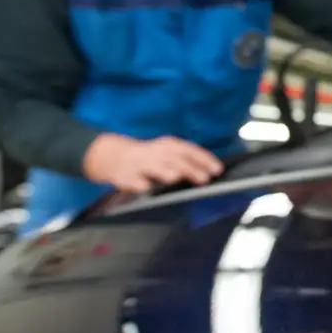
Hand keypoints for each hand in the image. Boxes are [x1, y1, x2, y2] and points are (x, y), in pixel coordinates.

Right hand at [82, 134, 223, 192]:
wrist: (113, 156)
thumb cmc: (149, 157)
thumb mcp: (169, 153)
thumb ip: (187, 160)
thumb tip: (211, 171)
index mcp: (169, 146)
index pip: (190, 150)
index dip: (205, 159)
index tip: (217, 169)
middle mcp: (156, 152)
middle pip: (175, 159)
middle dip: (189, 168)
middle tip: (204, 178)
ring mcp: (140, 163)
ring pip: (154, 167)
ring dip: (164, 171)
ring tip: (174, 177)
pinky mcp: (125, 175)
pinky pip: (133, 180)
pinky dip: (139, 183)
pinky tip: (145, 186)